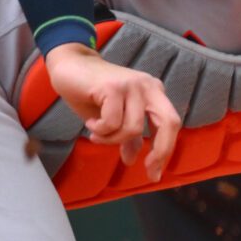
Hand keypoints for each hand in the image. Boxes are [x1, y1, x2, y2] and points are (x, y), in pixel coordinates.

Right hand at [44, 44, 180, 178]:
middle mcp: (149, 87)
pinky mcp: (114, 86)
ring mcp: (133, 85)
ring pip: (133, 128)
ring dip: (111, 139)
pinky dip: (100, 130)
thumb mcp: (113, 118)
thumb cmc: (92, 93)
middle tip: (139, 166)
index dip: (166, 151)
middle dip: (159, 150)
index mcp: (155, 93)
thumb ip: (126, 136)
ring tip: (96, 133)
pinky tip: (91, 123)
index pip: (171, 124)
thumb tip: (131, 160)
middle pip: (169, 123)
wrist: (70, 65)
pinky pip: (112, 122)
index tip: (154, 175)